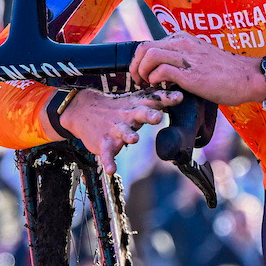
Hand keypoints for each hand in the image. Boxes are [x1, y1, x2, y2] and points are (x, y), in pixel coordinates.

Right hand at [59, 88, 181, 172]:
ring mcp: (114, 129)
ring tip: (134, 139)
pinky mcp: (104, 143)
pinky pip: (106, 154)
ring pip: (123, 132)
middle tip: (158, 117)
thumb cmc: (118, 107)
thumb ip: (156, 100)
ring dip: (129, 136)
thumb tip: (182, 95)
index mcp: (137, 106)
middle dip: (149, 115)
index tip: (179, 97)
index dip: (167, 98)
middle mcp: (127, 116)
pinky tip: (111, 170)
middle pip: (140, 113)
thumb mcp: (135, 101)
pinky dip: (109, 162)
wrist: (83, 110)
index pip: (154, 100)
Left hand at [129, 33, 265, 107]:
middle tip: (139, 82)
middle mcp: (182, 43)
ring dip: (142, 73)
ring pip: (148, 55)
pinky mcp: (190, 73)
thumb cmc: (226, 72)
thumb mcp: (200, 57)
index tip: (142, 76)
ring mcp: (186, 56)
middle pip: (143, 47)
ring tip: (148, 86)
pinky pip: (161, 71)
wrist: (247, 78)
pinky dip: (155, 81)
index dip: (140, 61)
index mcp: (182, 39)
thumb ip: (182, 59)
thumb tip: (166, 72)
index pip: (149, 44)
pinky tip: (161, 88)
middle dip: (135, 66)